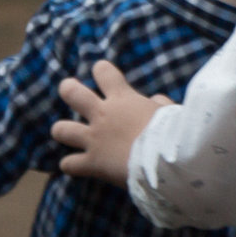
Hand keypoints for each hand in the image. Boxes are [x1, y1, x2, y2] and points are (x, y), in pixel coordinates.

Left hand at [51, 60, 172, 186]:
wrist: (167, 161)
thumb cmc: (174, 134)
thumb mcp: (169, 111)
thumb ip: (158, 104)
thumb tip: (154, 101)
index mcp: (123, 98)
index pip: (103, 71)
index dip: (101, 71)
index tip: (102, 73)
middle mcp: (103, 115)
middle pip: (71, 92)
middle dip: (68, 89)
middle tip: (69, 90)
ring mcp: (94, 139)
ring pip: (61, 129)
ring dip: (62, 130)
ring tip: (65, 132)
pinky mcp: (92, 163)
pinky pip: (70, 164)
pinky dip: (71, 165)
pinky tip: (76, 165)